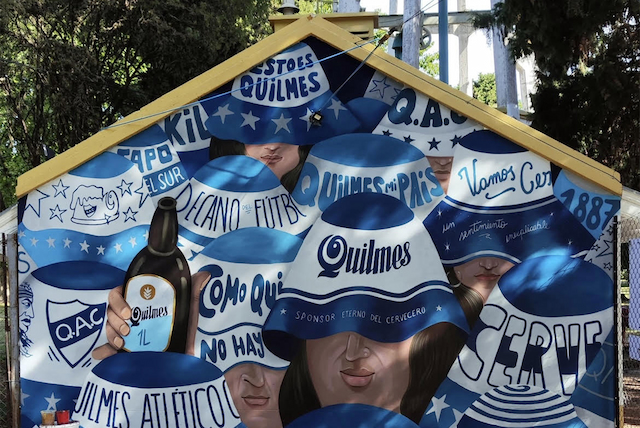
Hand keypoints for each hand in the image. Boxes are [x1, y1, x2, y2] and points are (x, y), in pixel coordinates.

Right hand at [92, 271, 210, 359]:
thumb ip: (193, 292)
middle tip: (128, 329)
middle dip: (114, 319)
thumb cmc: (185, 330)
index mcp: (140, 302)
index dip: (118, 300)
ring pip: (108, 328)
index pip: (120, 293)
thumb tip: (204, 274)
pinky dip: (102, 352)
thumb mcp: (188, 310)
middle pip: (110, 311)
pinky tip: (101, 355)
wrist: (187, 358)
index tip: (129, 311)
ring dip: (111, 333)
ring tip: (122, 343)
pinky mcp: (123, 352)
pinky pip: (106, 350)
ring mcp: (125, 334)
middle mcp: (130, 316)